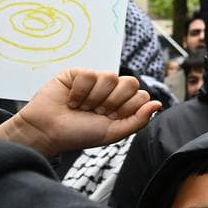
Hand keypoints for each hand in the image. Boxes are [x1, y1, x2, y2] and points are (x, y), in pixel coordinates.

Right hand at [0, 69, 160, 157]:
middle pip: (131, 82)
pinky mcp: (77, 73)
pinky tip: (71, 100)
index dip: (128, 108)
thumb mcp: (114, 133)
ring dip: (95, 98)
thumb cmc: (79, 134)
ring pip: (110, 76)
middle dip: (114, 102)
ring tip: (83, 107)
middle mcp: (111, 90)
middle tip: (98, 112)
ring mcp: (94, 80)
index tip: (111, 118)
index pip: (142, 95)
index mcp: (123, 103)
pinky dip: (79, 92)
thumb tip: (158, 103)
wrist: (48, 132)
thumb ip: (138, 120)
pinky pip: (89, 74)